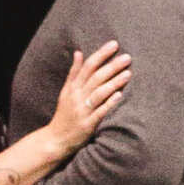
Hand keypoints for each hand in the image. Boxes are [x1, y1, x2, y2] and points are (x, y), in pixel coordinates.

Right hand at [48, 38, 128, 157]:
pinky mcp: (88, 125)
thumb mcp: (65, 92)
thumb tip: (79, 53)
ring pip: (99, 93)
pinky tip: (119, 96)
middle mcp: (77, 97)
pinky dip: (109, 103)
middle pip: (96, 77)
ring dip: (114, 82)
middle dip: (112, 66)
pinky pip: (100, 112)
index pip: (88, 66)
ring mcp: (82, 111)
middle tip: (127, 57)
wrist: (55, 140)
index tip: (114, 44)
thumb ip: (74, 73)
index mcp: (72, 87)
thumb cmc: (64, 114)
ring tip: (128, 73)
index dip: (101, 54)